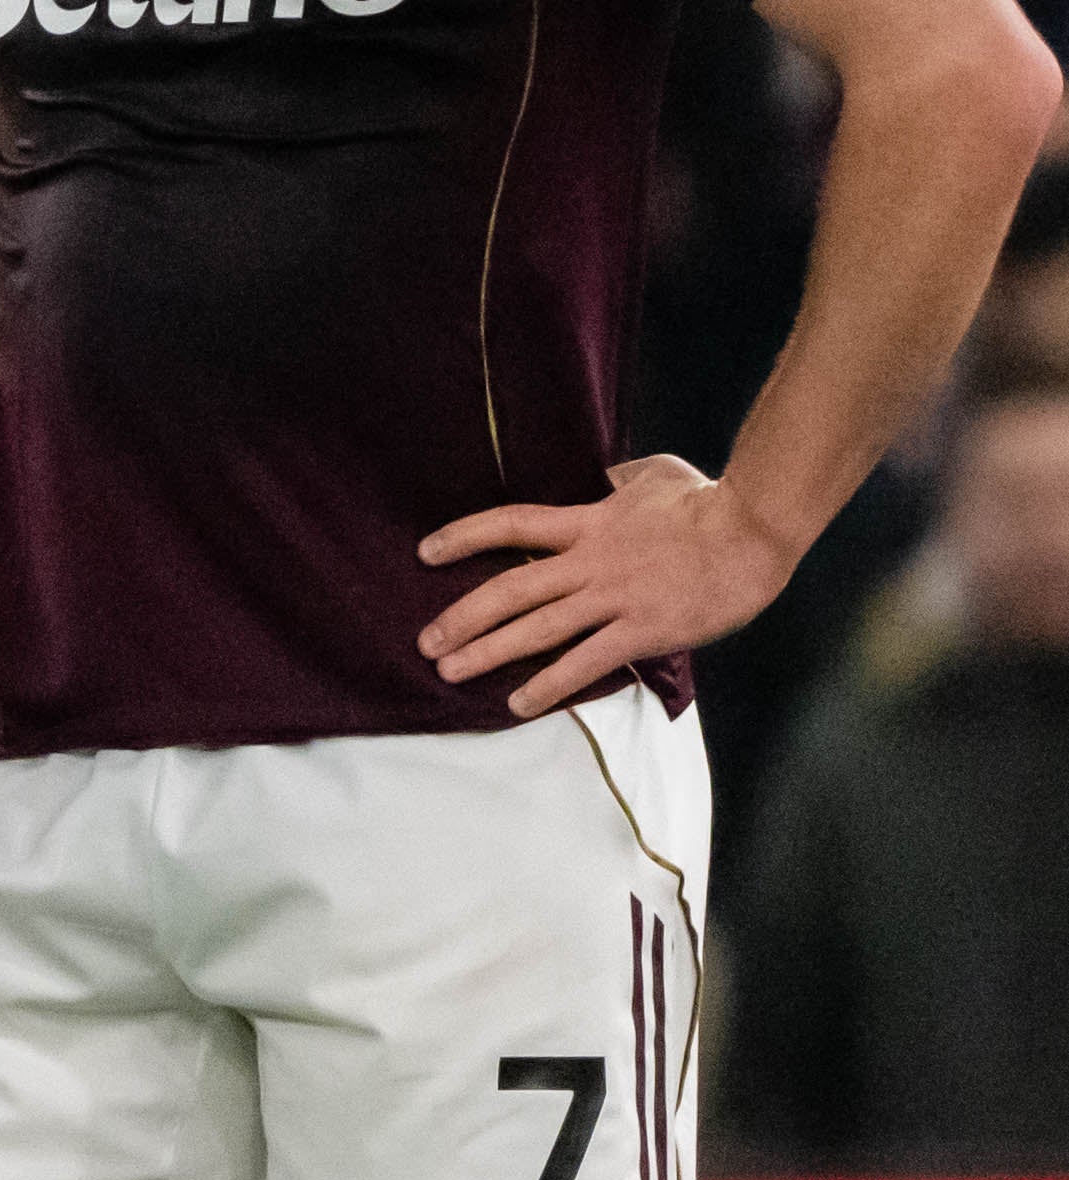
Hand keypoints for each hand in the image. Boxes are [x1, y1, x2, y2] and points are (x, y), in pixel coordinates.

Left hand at [419, 452, 791, 720]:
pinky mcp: (643, 629)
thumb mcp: (657, 476)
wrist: (754, 528)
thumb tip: (612, 475)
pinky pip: (585, 662)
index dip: (464, 537)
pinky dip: (549, 685)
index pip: (511, 524)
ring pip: (537, 628)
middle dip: (462, 616)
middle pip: (510, 588)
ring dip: (488, 652)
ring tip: (449, 672)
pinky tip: (519, 703)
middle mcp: (591, 562)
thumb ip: (625, 481)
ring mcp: (615, 597)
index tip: (426, 552)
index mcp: (590, 523)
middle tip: (426, 641)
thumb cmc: (712, 502)